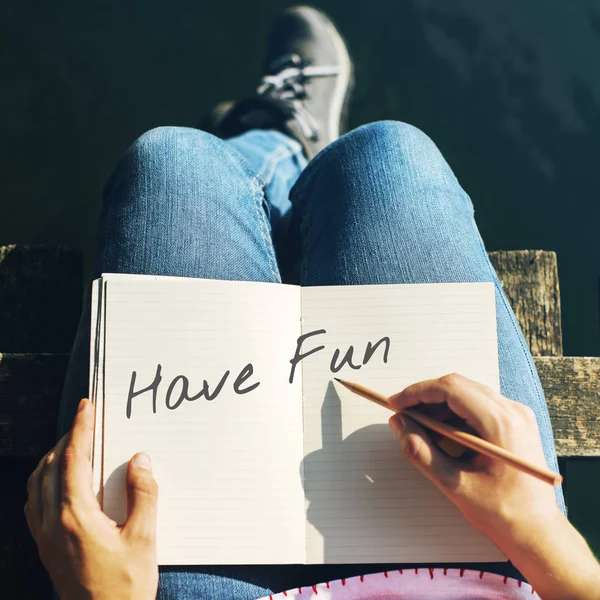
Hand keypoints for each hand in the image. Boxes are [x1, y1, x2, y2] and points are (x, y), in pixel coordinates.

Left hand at [24, 398, 158, 599]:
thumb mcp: (144, 539)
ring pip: (37, 483)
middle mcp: (52, 523)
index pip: (73, 461)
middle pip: (51, 467)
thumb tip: (140, 459)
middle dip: (67, 437)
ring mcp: (43, 537)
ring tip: (73, 444)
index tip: (86, 406)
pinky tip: (58, 481)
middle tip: (85, 420)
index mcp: (75, 517)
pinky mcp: (44, 548)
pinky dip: (43, 480)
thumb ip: (144, 495)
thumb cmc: (125, 587)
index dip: (81, 429)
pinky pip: (34, 503)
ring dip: (53, 457)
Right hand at [387, 373, 561, 543]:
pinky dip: (455, 414)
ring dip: (439, 406)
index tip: (396, 403)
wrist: (538, 531)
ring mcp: (517, 415)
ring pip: (467, 393)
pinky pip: (479, 405)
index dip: (418, 392)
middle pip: (459, 386)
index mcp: (501, 424)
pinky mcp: (515, 422)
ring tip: (419, 427)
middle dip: (425, 397)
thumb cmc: (502, 513)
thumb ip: (421, 451)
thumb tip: (399, 424)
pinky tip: (440, 433)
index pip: (451, 389)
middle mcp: (513, 411)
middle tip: (403, 414)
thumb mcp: (453, 483)